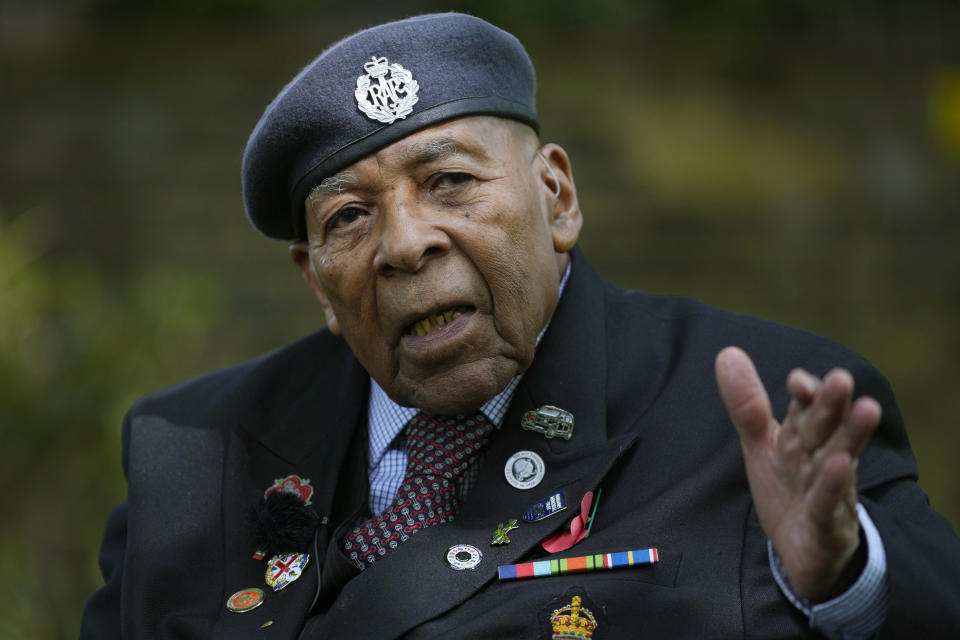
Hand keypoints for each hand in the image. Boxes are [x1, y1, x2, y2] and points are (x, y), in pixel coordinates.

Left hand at [714, 346, 881, 600]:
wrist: (805, 551)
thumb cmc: (788, 488)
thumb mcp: (762, 445)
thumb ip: (747, 405)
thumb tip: (727, 352)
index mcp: (805, 437)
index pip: (809, 407)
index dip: (806, 393)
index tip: (796, 381)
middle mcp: (821, 457)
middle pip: (826, 426)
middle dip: (832, 404)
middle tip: (841, 377)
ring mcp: (830, 491)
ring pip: (839, 459)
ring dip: (851, 435)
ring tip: (867, 409)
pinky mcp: (829, 525)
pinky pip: (830, 504)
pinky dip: (833, 487)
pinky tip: (840, 466)